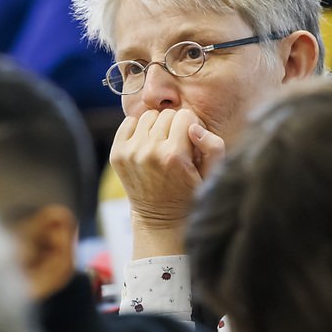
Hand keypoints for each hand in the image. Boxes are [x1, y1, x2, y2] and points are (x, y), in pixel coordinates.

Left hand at [110, 108, 223, 257]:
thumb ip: (214, 146)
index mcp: (174, 155)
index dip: (191, 126)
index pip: (185, 116)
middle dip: (174, 126)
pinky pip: (128, 122)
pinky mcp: (117, 154)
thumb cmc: (189, 192)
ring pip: (147, 116)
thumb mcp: (212, 174)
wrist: (159, 216)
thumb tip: (193, 127)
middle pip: (166, 115)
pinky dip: (138, 129)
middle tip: (176, 145)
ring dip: (156, 126)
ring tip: (161, 144)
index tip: (190, 142)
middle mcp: (150, 152)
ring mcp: (130, 153)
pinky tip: (146, 144)